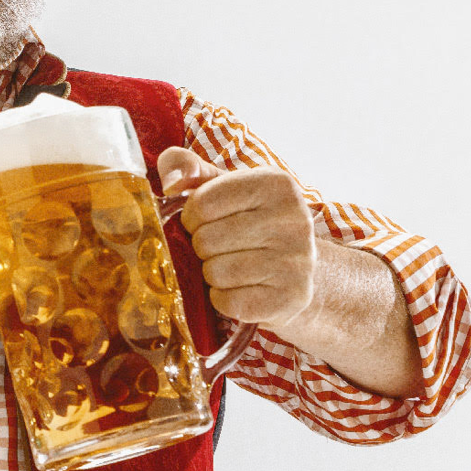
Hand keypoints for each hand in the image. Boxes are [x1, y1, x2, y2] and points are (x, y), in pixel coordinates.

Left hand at [157, 147, 316, 329]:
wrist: (300, 271)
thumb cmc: (249, 221)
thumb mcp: (222, 184)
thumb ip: (186, 167)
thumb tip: (170, 183)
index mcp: (275, 183)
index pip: (203, 202)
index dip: (191, 217)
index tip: (203, 222)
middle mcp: (294, 219)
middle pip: (206, 240)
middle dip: (202, 247)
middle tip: (219, 248)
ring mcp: (297, 261)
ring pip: (216, 272)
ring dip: (211, 274)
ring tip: (230, 266)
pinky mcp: (292, 297)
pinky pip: (229, 302)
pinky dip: (223, 299)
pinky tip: (240, 288)